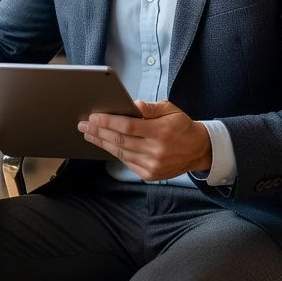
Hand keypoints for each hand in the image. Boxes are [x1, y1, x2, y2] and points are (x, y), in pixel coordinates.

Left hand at [78, 100, 212, 180]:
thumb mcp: (170, 110)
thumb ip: (150, 108)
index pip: (128, 126)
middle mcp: (156, 150)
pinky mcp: (150, 174)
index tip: (93, 117)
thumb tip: (132, 105)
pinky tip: (105, 144)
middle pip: (120, 140)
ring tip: (89, 135)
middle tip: (83, 125)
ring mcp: (152, 165)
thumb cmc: (181, 126)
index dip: (108, 122)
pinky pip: (127, 162)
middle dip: (99, 132)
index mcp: (161, 132)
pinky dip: (114, 152)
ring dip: (102, 143)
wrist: (198, 150)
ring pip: (120, 153)